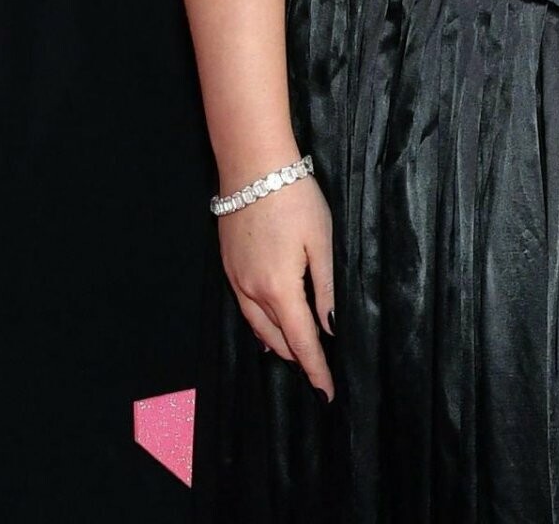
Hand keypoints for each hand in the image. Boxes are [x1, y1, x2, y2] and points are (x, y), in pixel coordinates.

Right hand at [219, 174, 335, 400]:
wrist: (253, 165)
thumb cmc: (294, 198)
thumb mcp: (322, 240)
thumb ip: (326, 287)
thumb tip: (330, 326)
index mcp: (280, 288)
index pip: (302, 341)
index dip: (316, 368)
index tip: (328, 392)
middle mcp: (253, 291)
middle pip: (278, 338)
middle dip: (299, 358)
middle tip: (319, 372)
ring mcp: (236, 278)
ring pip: (258, 326)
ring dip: (279, 344)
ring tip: (295, 356)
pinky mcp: (229, 264)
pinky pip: (245, 307)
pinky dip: (259, 324)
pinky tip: (267, 327)